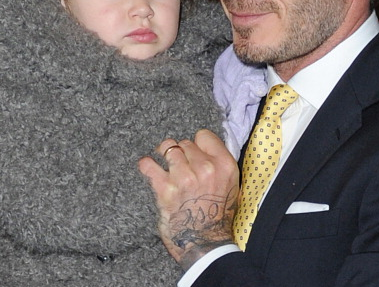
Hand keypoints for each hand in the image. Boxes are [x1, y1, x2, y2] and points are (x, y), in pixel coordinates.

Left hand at [138, 129, 238, 270]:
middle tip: (181, 165)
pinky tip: (148, 166)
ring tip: (164, 162)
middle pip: (185, 142)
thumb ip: (220, 163)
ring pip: (169, 148)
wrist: (205, 243)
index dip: (197, 143)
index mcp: (224, 164)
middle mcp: (205, 168)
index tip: (194, 151)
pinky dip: (146, 165)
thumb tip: (205, 148)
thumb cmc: (218, 215)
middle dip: (182, 152)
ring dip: (165, 155)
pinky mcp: (165, 189)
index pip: (204, 135)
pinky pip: (149, 165)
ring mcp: (184, 177)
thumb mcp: (232, 184)